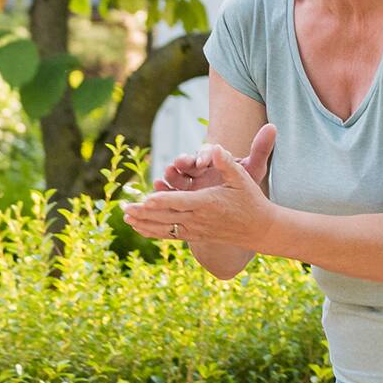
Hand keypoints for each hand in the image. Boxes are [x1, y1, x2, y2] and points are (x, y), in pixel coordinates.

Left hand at [122, 124, 276, 246]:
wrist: (258, 229)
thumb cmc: (250, 199)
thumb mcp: (241, 178)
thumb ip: (226, 163)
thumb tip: (215, 147)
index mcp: (207, 203)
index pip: (179, 202)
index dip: (161, 201)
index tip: (144, 200)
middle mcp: (198, 218)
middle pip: (166, 216)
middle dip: (143, 213)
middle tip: (124, 209)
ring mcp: (194, 229)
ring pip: (164, 228)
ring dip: (143, 223)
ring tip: (125, 218)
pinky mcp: (193, 235)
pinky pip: (169, 235)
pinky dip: (152, 232)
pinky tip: (138, 228)